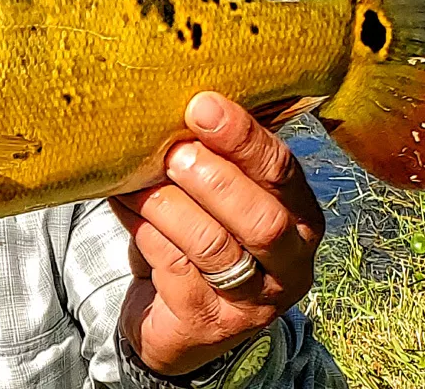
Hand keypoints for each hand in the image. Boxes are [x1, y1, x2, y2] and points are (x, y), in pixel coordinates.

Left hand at [110, 92, 324, 375]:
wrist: (177, 319)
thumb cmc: (202, 235)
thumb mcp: (220, 196)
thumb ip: (216, 156)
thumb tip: (182, 101)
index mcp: (301, 217)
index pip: (282, 172)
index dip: (243, 138)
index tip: (202, 106)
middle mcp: (289, 263)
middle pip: (261, 219)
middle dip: (213, 179)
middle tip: (172, 153)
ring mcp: (252, 301)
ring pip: (212, 245)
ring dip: (167, 204)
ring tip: (136, 180)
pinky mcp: (207, 322)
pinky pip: (174, 268)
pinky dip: (144, 230)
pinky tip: (123, 205)